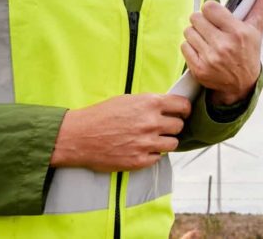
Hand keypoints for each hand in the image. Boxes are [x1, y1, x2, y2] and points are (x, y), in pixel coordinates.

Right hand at [50, 93, 190, 171]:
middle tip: (162, 128)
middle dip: (172, 126)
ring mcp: (146, 143)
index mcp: (150, 104)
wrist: (78, 136)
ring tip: (151, 140)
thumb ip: (149, 103)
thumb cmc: (100, 116)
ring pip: (173, 144)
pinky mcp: (139, 160)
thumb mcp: (127, 100)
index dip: (184, 110)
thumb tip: (167, 107)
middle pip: (179, 126)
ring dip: (165, 142)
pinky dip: (152, 155)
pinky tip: (140, 149)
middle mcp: (151, 123)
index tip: (182, 113)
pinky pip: (157, 158)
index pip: (182, 106)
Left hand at [181, 0, 262, 105]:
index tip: (217, 16)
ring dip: (196, 34)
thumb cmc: (249, 51)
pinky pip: (184, 46)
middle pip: (196, 18)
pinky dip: (191, 47)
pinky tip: (203, 50)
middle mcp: (223, 45)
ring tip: (208, 40)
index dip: (211, 10)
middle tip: (212, 28)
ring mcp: (210, 58)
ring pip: (189, 31)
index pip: (209, 7)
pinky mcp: (199, 69)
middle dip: (203, 21)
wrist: (242, 83)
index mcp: (238, 32)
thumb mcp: (257, 26)